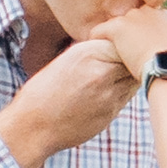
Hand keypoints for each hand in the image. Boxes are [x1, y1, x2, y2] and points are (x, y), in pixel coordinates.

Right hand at [0, 38, 136, 167]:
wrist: (33, 126)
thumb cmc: (44, 91)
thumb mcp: (66, 60)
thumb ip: (94, 52)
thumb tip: (116, 47)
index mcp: (87, 53)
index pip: (123, 42)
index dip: (123, 44)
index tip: (119, 46)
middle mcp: (101, 72)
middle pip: (132, 60)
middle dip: (129, 60)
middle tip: (121, 62)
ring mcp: (109, 95)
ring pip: (133, 79)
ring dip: (128, 76)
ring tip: (112, 77)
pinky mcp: (110, 113)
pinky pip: (125, 97)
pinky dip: (121, 92)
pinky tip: (105, 93)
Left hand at [97, 5, 166, 77]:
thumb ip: (158, 43)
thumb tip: (148, 51)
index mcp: (162, 15)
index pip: (143, 19)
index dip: (137, 33)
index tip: (137, 46)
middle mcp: (148, 11)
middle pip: (128, 20)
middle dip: (125, 33)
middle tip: (124, 51)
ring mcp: (133, 17)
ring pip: (114, 25)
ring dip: (113, 38)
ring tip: (113, 54)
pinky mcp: (119, 26)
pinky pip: (98, 31)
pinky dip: (96, 40)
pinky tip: (97, 52)